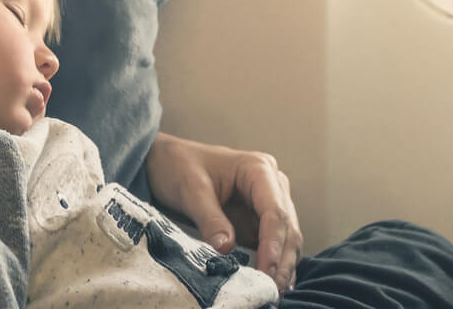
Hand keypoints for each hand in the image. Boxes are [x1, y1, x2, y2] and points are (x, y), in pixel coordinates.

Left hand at [144, 131, 301, 291]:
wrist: (165, 161)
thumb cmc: (178, 166)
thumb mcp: (190, 190)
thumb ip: (210, 219)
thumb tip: (226, 248)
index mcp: (257, 169)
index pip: (275, 211)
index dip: (273, 244)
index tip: (266, 272)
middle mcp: (270, 184)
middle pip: (287, 227)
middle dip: (282, 260)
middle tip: (273, 290)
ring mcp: (267, 202)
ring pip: (286, 238)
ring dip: (282, 265)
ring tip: (274, 292)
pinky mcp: (257, 219)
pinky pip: (271, 244)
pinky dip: (273, 263)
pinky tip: (273, 283)